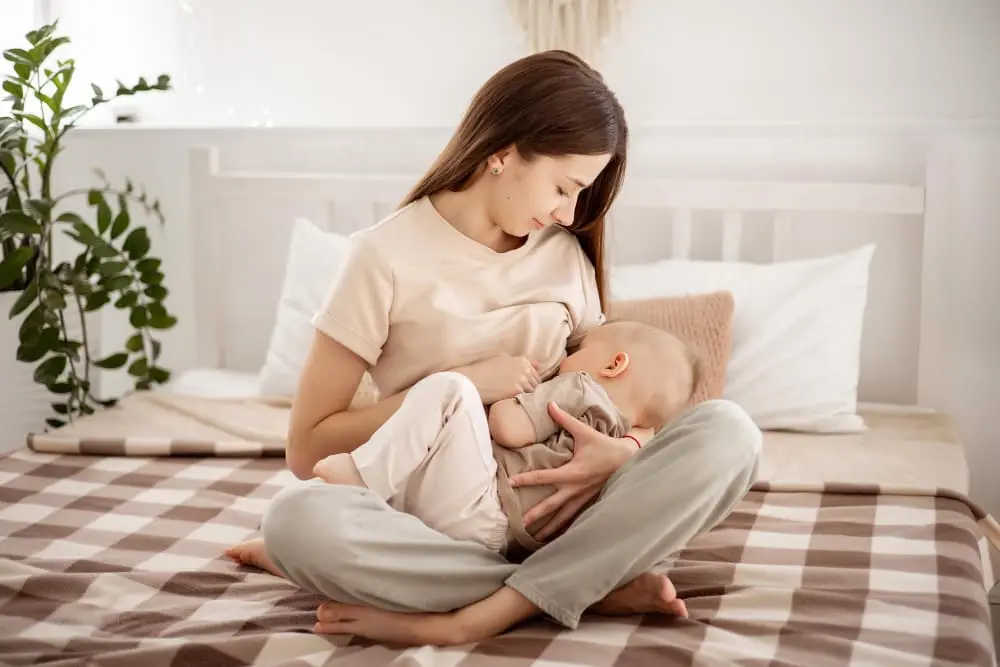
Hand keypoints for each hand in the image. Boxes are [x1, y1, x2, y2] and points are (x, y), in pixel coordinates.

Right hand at [457, 354, 540, 404]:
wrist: (470, 381)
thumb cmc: (482, 371)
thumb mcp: (501, 360)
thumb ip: (519, 362)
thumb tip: (538, 364)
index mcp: (521, 360)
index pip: (536, 374)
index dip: (530, 382)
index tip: (522, 388)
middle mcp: (523, 368)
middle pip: (536, 383)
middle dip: (530, 390)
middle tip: (518, 397)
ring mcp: (521, 379)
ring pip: (532, 392)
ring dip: (526, 397)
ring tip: (516, 401)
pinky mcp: (517, 390)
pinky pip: (526, 398)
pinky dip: (522, 402)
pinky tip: (515, 404)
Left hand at [509, 401, 636, 540]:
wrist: (629, 461)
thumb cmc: (605, 446)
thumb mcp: (585, 432)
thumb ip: (565, 419)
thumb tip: (550, 404)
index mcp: (572, 472)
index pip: (544, 477)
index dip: (526, 479)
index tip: (511, 482)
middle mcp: (576, 489)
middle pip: (552, 505)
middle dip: (537, 514)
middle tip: (521, 524)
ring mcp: (583, 498)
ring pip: (564, 517)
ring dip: (550, 527)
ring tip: (536, 539)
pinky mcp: (590, 502)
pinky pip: (575, 517)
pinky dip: (565, 527)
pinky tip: (557, 537)